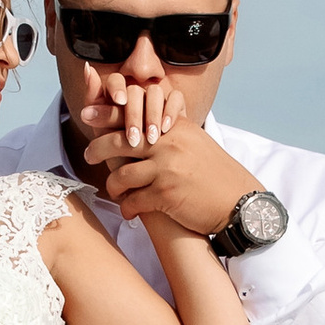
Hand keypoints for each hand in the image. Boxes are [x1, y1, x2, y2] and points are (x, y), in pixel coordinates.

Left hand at [78, 89, 259, 238]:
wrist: (238, 202)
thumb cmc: (215, 173)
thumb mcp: (195, 141)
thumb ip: (172, 127)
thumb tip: (150, 116)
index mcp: (174, 128)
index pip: (133, 113)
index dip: (106, 113)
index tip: (86, 113)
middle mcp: (168, 145)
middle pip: (118, 141)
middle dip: (97, 149)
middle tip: (88, 156)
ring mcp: (166, 169)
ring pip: (121, 176)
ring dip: (114, 187)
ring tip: (115, 192)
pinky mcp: (166, 195)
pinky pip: (133, 201)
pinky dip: (127, 208)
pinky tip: (129, 211)